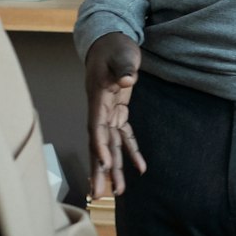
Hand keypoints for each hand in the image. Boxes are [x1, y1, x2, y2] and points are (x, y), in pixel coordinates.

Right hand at [84, 32, 144, 197]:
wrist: (109, 41)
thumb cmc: (114, 47)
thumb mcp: (121, 53)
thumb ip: (123, 67)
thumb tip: (127, 80)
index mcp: (97, 97)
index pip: (95, 126)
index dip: (99, 145)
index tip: (105, 164)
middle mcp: (99, 109)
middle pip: (98, 144)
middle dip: (99, 169)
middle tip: (97, 194)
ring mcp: (107, 112)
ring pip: (109, 145)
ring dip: (114, 168)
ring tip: (118, 192)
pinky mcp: (118, 112)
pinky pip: (123, 136)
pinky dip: (131, 152)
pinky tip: (140, 169)